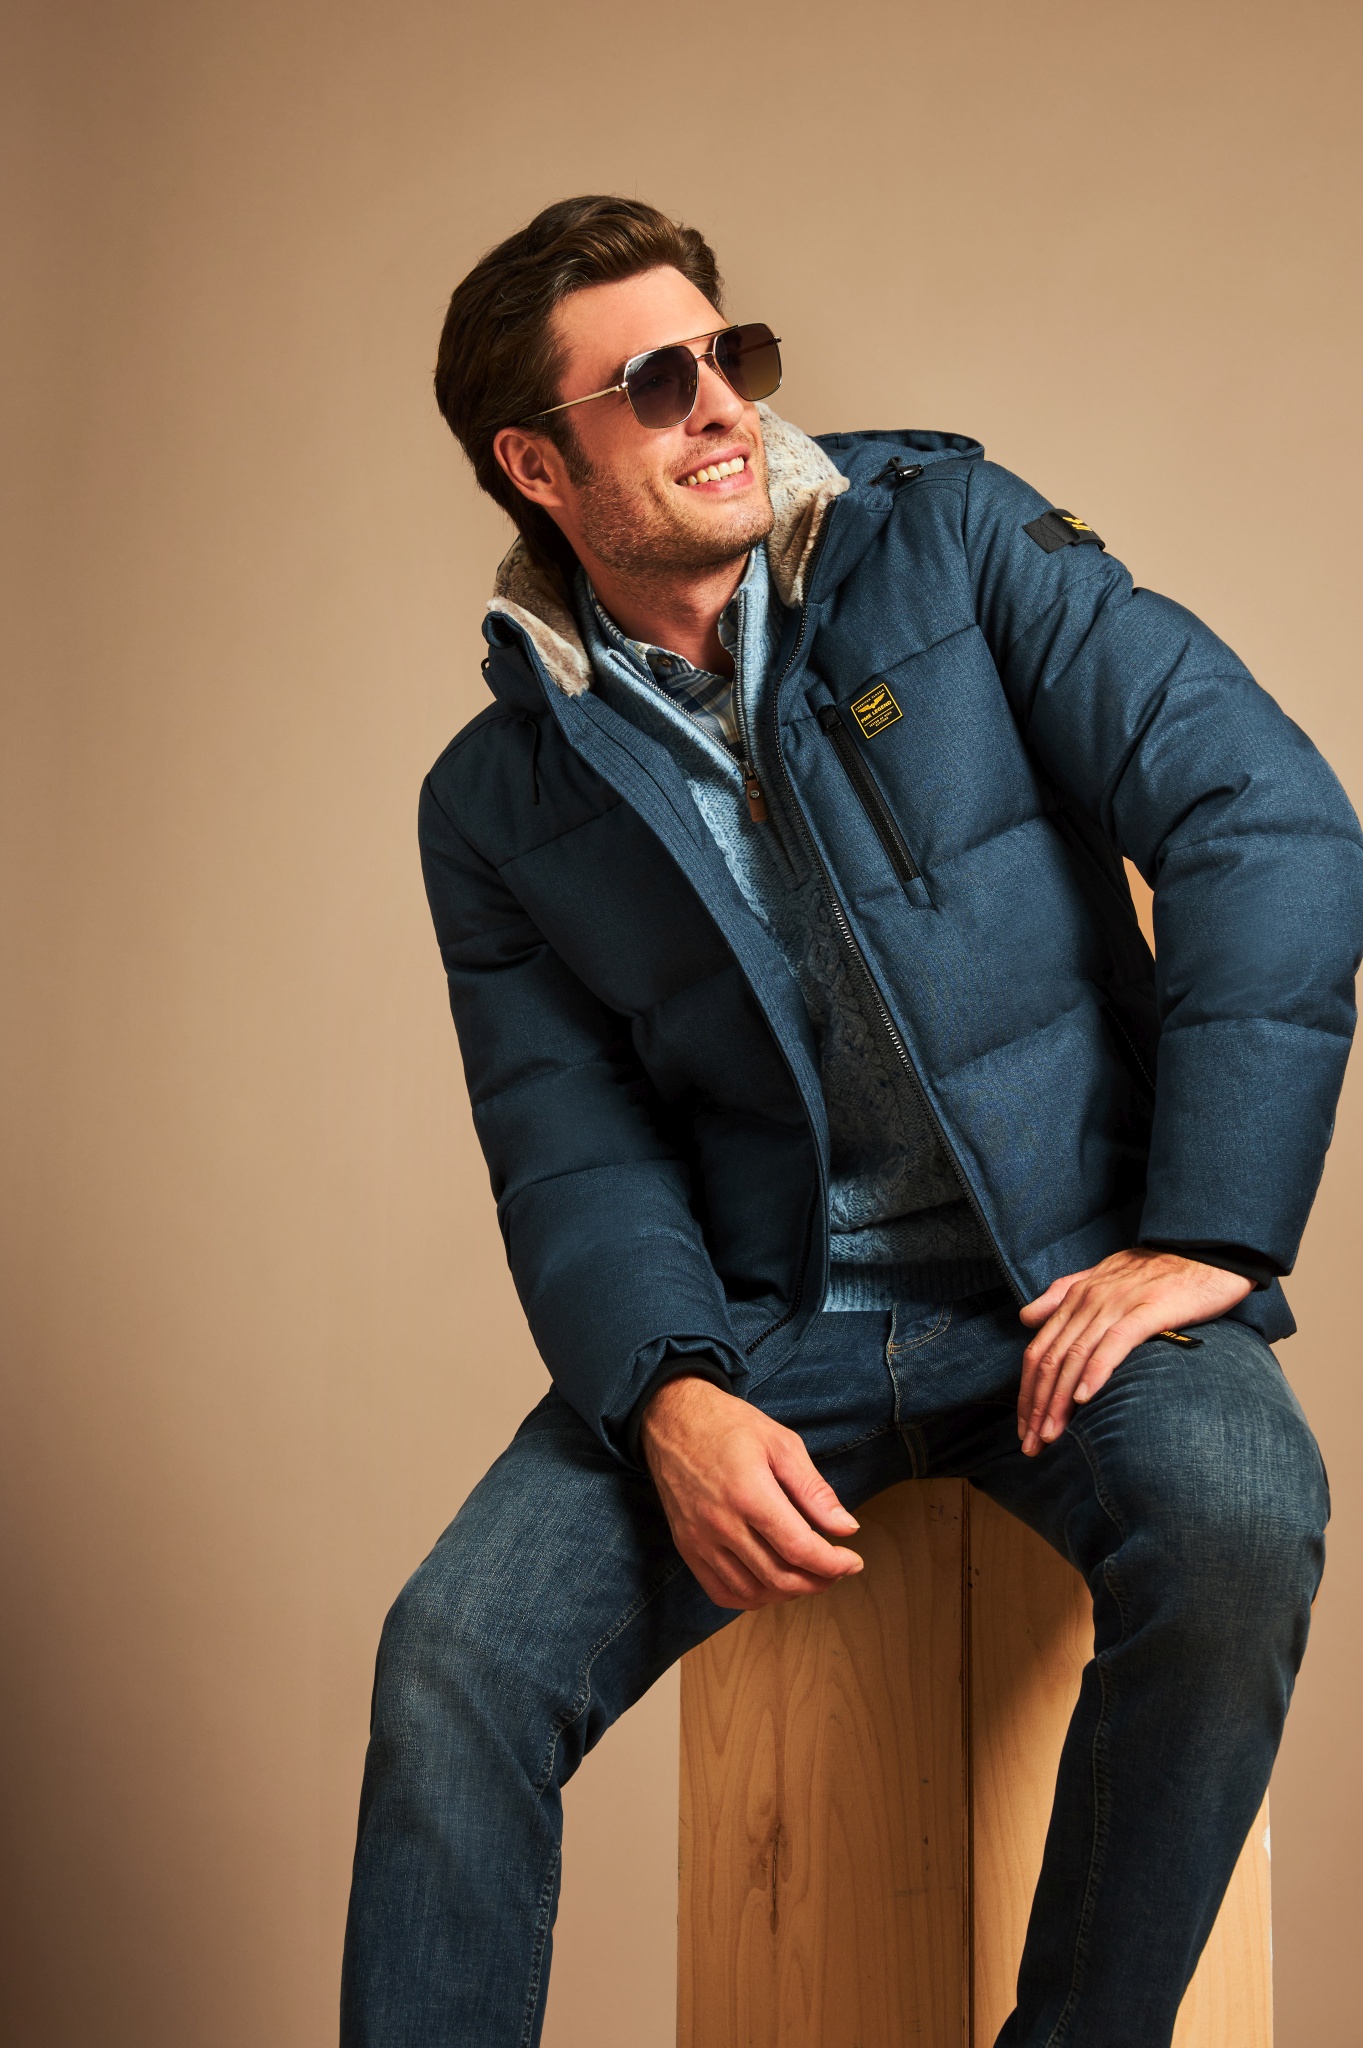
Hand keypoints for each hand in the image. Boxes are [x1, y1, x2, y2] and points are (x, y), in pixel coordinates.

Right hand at [639, 1374, 863, 1609]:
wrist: (671, 1419)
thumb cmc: (727, 1425)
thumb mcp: (781, 1443)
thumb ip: (814, 1490)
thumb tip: (846, 1528)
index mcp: (748, 1493)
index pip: (799, 1548)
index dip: (833, 1564)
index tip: (853, 1562)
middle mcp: (721, 1523)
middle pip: (779, 1577)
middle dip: (818, 1582)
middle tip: (836, 1571)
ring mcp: (699, 1539)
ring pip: (752, 1592)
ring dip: (787, 1593)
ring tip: (807, 1575)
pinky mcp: (686, 1547)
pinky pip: (721, 1592)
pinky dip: (752, 1598)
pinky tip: (770, 1583)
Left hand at [1016, 1248, 1251, 1455]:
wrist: (1201, 1251)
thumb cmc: (1154, 1271)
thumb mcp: (1099, 1277)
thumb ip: (1061, 1295)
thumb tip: (1026, 1317)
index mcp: (1074, 1297)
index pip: (1038, 1351)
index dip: (1027, 1392)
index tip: (1024, 1426)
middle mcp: (1087, 1301)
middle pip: (1049, 1360)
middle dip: (1036, 1406)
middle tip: (1031, 1444)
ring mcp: (1115, 1305)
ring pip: (1075, 1357)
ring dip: (1059, 1400)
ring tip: (1050, 1435)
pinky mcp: (1147, 1310)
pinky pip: (1114, 1344)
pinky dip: (1096, 1371)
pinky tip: (1085, 1399)